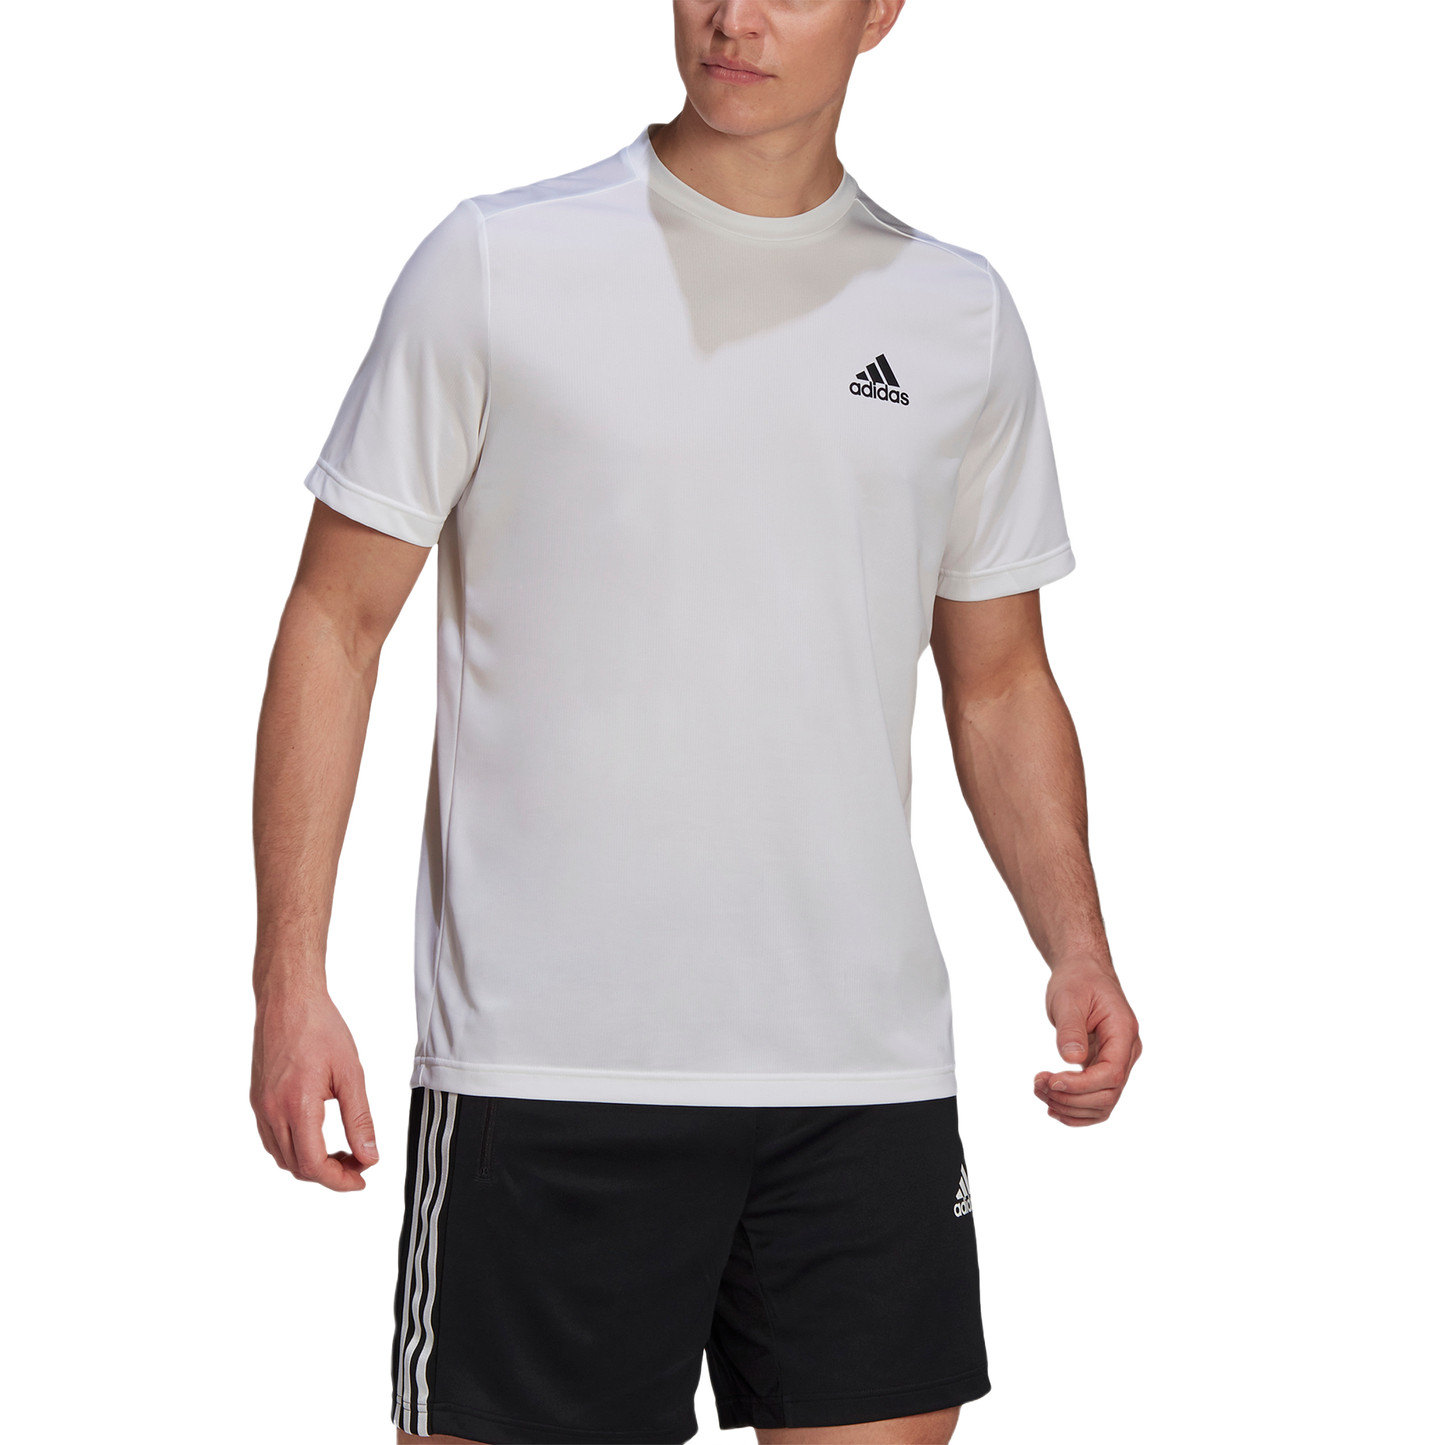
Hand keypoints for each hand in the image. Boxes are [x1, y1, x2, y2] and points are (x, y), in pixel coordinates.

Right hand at [248, 983, 381, 1192]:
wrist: (288, 999)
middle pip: (297, 1167)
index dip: (339, 1180)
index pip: (313, 1164)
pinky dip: (294, 1149)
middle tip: (358, 1165)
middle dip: (329, 1174)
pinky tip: (317, 1138)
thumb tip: (369, 1155)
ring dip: (311, 1164)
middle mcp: (272, 1111)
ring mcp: (260, 1106)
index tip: (361, 1179)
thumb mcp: (350, 1073)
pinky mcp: (256, 1099)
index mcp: (297, 1106)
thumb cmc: (320, 1028)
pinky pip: (272, 1139)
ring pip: (282, 1157)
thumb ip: (360, 1119)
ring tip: (341, 1154)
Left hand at [1030, 958, 1142, 1129]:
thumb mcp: (1068, 998)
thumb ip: (1071, 1029)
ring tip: (1040, 1091)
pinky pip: (1096, 1100)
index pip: (1110, 1074)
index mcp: (1123, 1033)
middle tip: (1038, 1084)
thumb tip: (1072, 1060)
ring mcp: (1116, 1062)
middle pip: (1107, 1095)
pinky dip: (1076, 1109)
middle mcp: (1125, 1052)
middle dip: (1070, 1098)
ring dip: (1069, 1107)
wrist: (1083, 972)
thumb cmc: (1077, 980)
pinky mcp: (1103, 1069)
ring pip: (1102, 1104)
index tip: (1051, 1080)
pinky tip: (1053, 1105)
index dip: (1080, 1086)